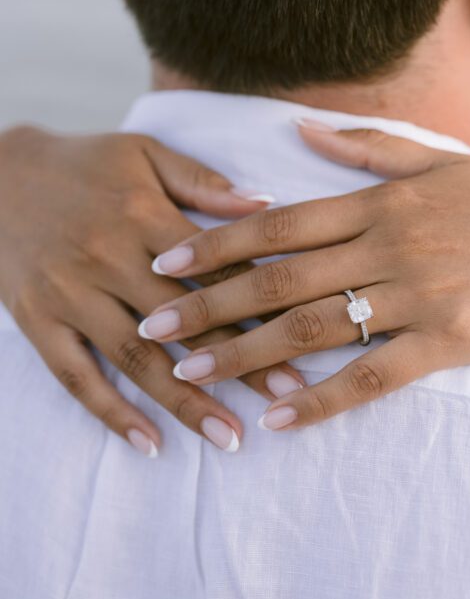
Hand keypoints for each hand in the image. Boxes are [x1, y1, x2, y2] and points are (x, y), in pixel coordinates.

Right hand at [0, 126, 303, 454]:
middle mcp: (107, 258)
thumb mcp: (146, 154)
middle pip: (183, 322)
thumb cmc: (85, 163)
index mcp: (143, 214)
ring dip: (184, 401)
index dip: (261, 306)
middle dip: (237, 363)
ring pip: (135, 358)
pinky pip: (76, 376)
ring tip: (228, 435)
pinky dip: (111, 413)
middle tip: (284, 398)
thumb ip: (204, 183)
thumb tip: (267, 204)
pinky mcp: (37, 321)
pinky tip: (149, 444)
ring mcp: (69, 294)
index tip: (303, 339)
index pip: (212, 269)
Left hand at [140, 121, 469, 430]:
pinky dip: (322, 399)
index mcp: (383, 202)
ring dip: (245, 355)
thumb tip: (299, 130)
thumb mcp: (442, 163)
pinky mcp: (449, 343)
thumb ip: (367, 149)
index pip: (281, 222)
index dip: (217, 241)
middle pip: (280, 279)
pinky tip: (279, 418)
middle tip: (151, 327)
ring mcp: (419, 297)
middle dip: (208, 304)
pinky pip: (372, 376)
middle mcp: (390, 246)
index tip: (165, 261)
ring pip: (314, 329)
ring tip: (192, 375)